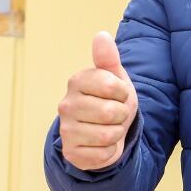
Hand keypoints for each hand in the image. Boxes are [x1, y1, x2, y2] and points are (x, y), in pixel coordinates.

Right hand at [57, 31, 138, 171]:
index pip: (113, 86)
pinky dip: (110, 151)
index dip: (124, 93)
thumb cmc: (112, 99)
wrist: (106, 130)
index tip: (118, 94)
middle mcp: (66, 105)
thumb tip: (101, 35)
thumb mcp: (115, 77)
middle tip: (115, 114)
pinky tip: (102, 144)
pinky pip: (103, 154)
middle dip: (122, 115)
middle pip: (111, 112)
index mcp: (77, 81)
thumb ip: (108, 58)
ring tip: (109, 127)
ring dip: (116, 133)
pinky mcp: (71, 153)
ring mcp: (66, 130)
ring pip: (108, 135)